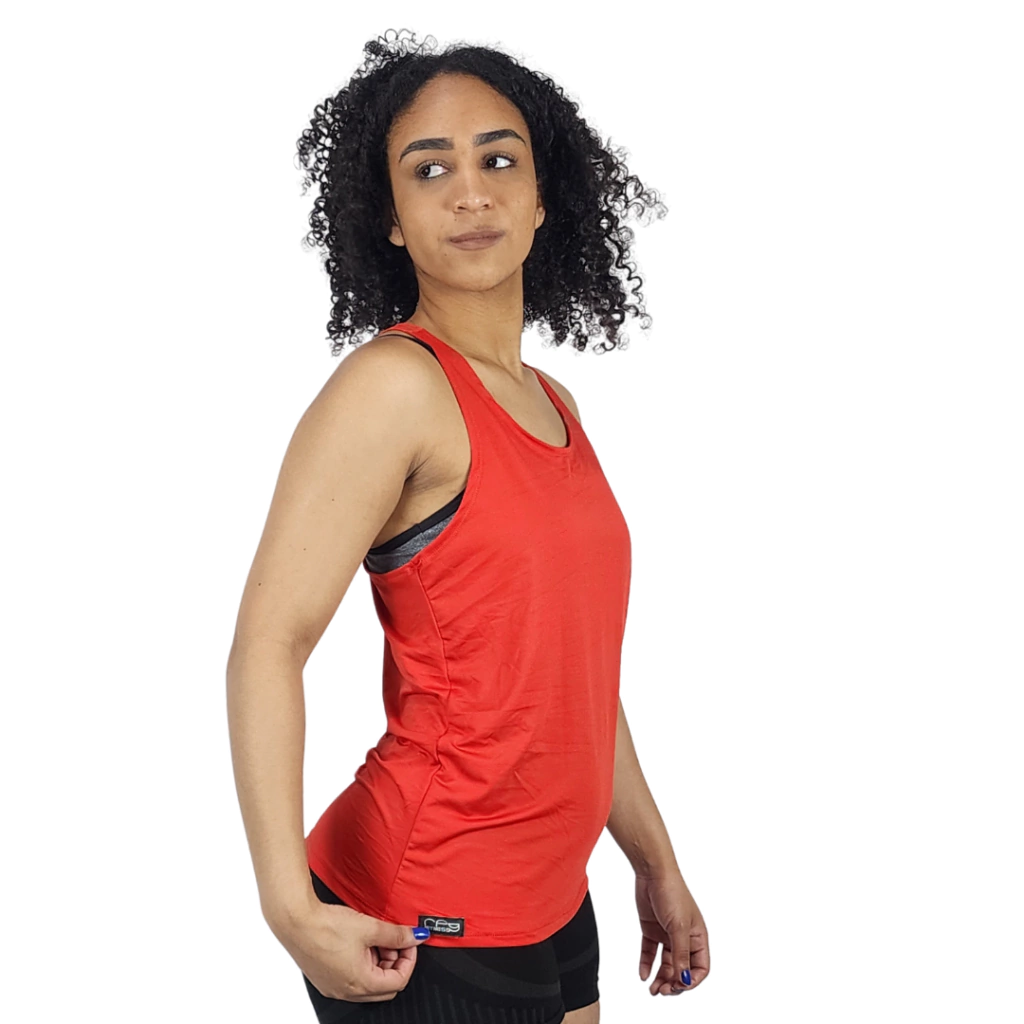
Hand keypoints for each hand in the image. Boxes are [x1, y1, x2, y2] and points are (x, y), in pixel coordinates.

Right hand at [276, 896, 430, 1002]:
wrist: (295, 921)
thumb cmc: (326, 926)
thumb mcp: (369, 927)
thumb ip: (396, 934)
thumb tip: (415, 936)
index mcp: (360, 983)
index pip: (399, 981)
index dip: (409, 959)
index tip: (409, 941)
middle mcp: (346, 991)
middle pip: (384, 985)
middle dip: (394, 961)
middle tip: (393, 939)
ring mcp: (334, 987)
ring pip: (368, 982)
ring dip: (378, 961)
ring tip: (374, 936)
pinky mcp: (325, 978)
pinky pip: (351, 977)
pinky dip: (362, 962)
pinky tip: (359, 941)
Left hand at [634, 869, 709, 995]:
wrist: (652, 872)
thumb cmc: (672, 893)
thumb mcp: (678, 927)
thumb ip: (680, 954)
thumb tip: (684, 979)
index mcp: (698, 937)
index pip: (700, 968)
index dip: (692, 980)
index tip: (679, 986)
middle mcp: (684, 938)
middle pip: (682, 969)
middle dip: (674, 983)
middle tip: (662, 991)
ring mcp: (667, 934)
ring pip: (666, 964)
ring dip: (661, 978)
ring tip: (653, 990)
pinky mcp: (651, 930)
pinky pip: (650, 952)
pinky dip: (647, 964)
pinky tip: (643, 975)